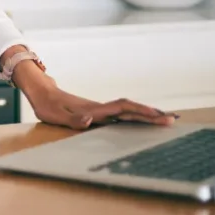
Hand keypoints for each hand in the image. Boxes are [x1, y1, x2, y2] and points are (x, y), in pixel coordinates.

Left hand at [28, 86, 178, 128]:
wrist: (42, 92)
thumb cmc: (47, 105)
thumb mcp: (55, 115)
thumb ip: (73, 119)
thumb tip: (91, 120)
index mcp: (94, 109)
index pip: (122, 108)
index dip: (139, 111)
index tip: (156, 115)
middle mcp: (100, 109)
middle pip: (130, 110)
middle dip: (150, 115)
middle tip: (172, 120)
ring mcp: (100, 110)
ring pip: (127, 112)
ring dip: (145, 116)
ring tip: (165, 120)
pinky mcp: (98, 114)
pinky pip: (120, 115)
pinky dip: (134, 118)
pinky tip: (142, 123)